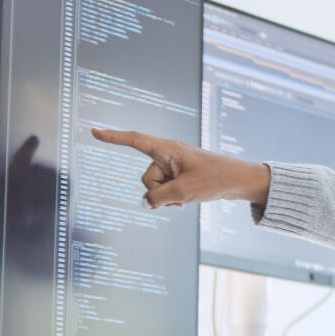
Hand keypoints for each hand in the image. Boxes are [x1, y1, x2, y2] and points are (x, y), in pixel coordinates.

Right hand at [90, 128, 269, 208]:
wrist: (240, 181)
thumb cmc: (215, 180)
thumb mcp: (183, 192)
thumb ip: (157, 199)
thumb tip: (145, 203)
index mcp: (168, 149)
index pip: (135, 140)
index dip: (113, 138)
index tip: (94, 132)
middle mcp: (169, 154)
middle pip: (146, 177)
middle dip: (158, 191)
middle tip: (182, 193)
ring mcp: (175, 166)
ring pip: (156, 187)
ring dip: (168, 197)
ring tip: (189, 197)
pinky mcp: (181, 176)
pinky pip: (167, 190)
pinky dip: (174, 198)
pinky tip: (188, 201)